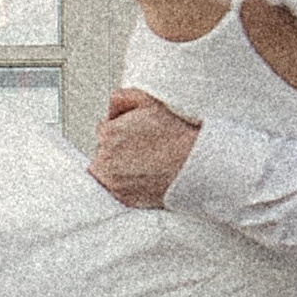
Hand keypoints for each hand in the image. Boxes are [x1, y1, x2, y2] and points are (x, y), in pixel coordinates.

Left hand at [87, 87, 199, 209]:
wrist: (193, 163)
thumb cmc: (174, 133)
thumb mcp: (148, 101)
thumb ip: (121, 98)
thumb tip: (110, 111)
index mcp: (108, 132)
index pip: (104, 131)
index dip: (121, 132)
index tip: (135, 136)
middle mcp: (105, 157)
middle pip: (104, 152)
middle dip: (117, 151)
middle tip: (142, 150)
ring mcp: (112, 180)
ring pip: (107, 173)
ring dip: (118, 169)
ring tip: (143, 165)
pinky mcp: (122, 198)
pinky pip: (116, 192)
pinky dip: (125, 187)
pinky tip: (142, 178)